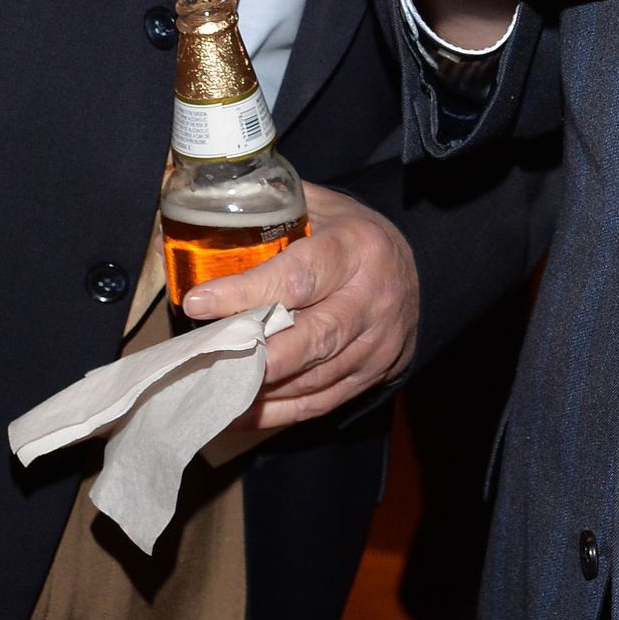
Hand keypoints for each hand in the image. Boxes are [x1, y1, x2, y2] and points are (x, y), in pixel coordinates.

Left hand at [182, 184, 417, 429]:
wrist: (420, 274)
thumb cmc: (352, 237)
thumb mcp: (322, 207)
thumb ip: (272, 208)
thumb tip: (202, 209)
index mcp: (356, 248)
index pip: (299, 275)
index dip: (247, 292)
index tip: (198, 302)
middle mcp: (371, 298)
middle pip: (315, 337)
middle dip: (259, 355)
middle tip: (208, 360)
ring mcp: (376, 343)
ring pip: (315, 377)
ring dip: (261, 389)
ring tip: (211, 389)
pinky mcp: (373, 376)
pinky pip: (321, 402)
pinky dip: (277, 412)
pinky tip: (239, 412)